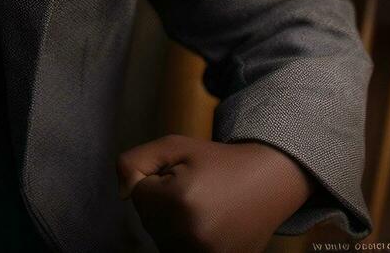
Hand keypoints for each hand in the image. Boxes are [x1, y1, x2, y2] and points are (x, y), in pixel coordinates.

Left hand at [117, 135, 311, 252]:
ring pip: (161, 237)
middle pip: (148, 219)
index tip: (183, 173)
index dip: (157, 179)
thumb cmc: (219, 162)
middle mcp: (190, 234)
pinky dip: (184, 238)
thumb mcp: (175, 146)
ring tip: (201, 206)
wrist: (267, 183)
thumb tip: (122, 193)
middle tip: (196, 189)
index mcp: (180, 201)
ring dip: (172, 222)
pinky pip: (178, 250)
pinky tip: (204, 223)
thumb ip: (136, 162)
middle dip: (163, 202)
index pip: (138, 194)